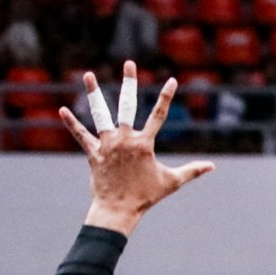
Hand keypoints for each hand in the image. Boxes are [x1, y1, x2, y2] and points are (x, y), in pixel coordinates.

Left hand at [60, 60, 214, 234]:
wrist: (118, 209)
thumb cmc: (146, 196)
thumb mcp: (172, 182)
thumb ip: (192, 171)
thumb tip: (212, 166)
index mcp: (145, 144)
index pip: (159, 115)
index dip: (166, 97)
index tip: (171, 80)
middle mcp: (125, 139)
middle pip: (128, 106)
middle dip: (130, 83)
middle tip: (129, 64)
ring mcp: (107, 144)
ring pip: (100, 114)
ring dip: (94, 93)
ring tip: (88, 75)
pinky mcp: (93, 153)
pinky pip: (80, 135)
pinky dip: (71, 123)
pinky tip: (63, 110)